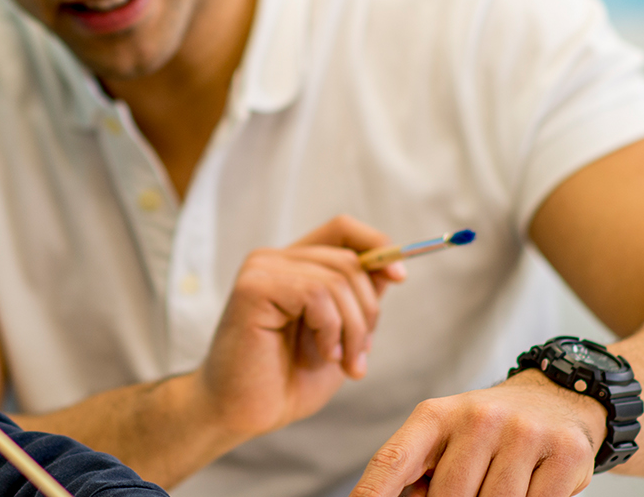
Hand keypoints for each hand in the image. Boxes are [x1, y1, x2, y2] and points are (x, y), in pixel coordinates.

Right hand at [194, 215, 406, 437]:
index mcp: (293, 266)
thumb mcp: (340, 335)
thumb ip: (359, 300)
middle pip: (348, 259)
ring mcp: (261, 270)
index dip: (378, 246)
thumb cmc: (286, 380)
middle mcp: (274, 260)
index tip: (400, 277)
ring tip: (341, 361)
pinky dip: (330, 329)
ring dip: (352, 328)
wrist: (244, 415)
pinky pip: (315, 294)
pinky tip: (322, 354)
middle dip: (367, 312)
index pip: (342, 229)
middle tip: (358, 355)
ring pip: (337, 279)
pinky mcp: (253, 288)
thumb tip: (392, 267)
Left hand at [349, 370, 605, 496]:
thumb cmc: (490, 430)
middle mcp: (479, 416)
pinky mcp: (566, 452)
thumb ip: (418, 469)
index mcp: (435, 415)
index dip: (372, 493)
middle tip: (472, 490)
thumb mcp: (447, 436)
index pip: (393, 460)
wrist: (558, 398)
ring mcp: (524, 433)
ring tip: (499, 484)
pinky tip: (531, 486)